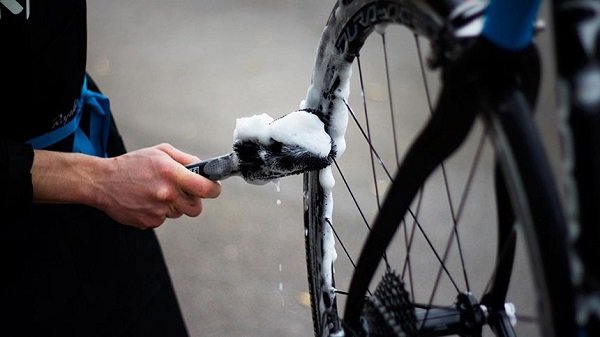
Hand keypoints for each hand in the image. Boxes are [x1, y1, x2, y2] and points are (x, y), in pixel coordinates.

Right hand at [31, 143, 220, 228]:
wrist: (102, 181)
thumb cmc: (132, 164)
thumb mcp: (160, 152)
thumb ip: (185, 159)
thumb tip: (203, 169)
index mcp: (171, 173)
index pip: (206, 189)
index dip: (214, 189)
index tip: (213, 188)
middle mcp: (166, 194)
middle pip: (196, 208)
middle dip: (193, 201)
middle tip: (183, 192)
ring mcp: (157, 210)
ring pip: (179, 213)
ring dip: (174, 205)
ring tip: (156, 192)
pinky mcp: (148, 222)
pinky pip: (163, 219)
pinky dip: (158, 212)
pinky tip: (146, 200)